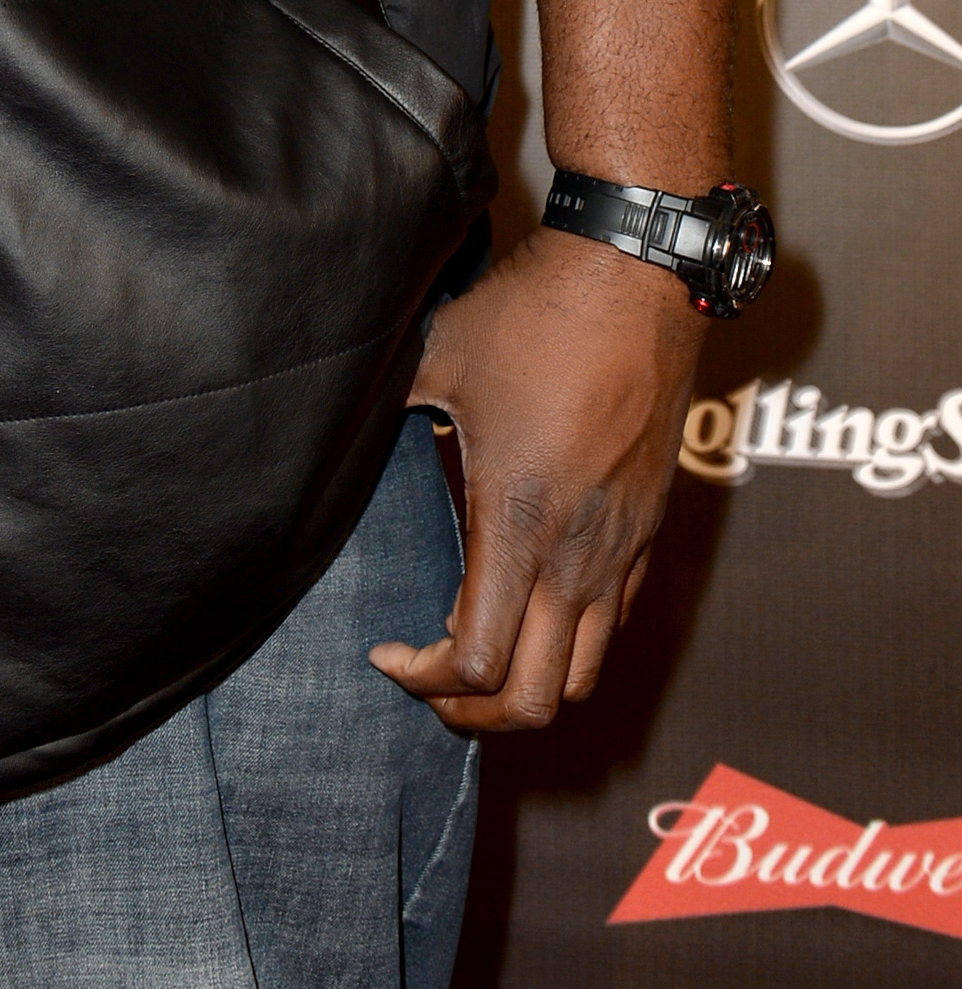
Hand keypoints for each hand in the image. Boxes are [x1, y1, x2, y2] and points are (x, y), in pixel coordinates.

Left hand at [368, 227, 703, 730]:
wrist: (634, 274)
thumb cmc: (531, 315)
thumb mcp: (437, 363)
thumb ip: (388, 417)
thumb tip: (338, 436)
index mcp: (517, 524)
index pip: (477, 663)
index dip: (424, 682)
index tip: (386, 655)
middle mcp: (579, 554)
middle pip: (539, 701)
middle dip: (475, 714)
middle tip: (428, 684)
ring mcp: (623, 546)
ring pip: (587, 674)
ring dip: (529, 686)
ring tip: (475, 656)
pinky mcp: (649, 526)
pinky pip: (615, 623)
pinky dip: (569, 643)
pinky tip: (526, 600)